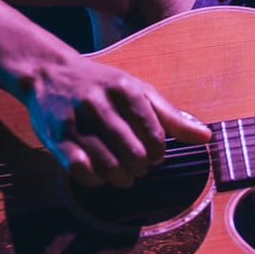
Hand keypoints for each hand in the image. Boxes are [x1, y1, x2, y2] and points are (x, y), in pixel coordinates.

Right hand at [22, 57, 210, 187]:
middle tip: (138, 166)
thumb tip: (206, 137)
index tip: (154, 154)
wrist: (48, 73)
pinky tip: (99, 174)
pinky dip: (95, 180)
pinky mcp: (56, 138)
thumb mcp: (139, 92)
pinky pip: (81, 171)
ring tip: (123, 175)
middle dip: (141, 167)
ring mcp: (76, 121)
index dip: (158, 153)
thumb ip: (171, 116)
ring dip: (121, 178)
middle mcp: (99, 103)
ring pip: (109, 166)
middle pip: (134, 154)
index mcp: (125, 89)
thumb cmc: (102, 86)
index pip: (155, 136)